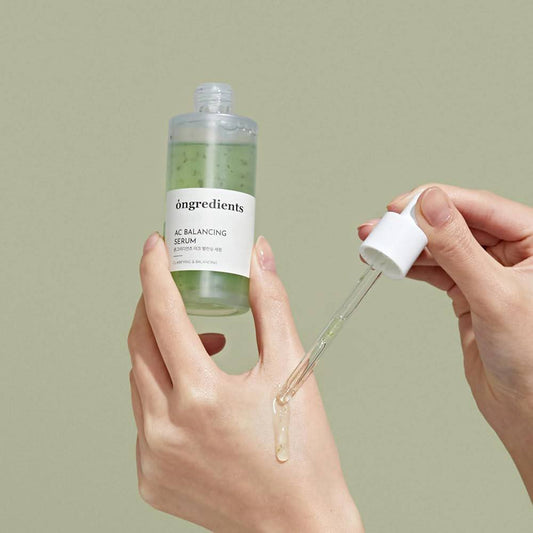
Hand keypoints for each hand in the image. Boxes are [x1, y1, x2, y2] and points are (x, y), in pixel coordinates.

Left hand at [128, 234, 362, 531]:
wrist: (297, 524)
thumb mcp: (291, 368)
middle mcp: (165, 428)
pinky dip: (162, 390)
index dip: (155, 271)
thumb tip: (258, 258)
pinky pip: (143, 415)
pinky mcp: (150, 476)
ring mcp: (152, 456)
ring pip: (139, 377)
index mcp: (202, 397)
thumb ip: (270, 304)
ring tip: (203, 345)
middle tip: (177, 289)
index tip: (155, 246)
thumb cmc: (301, 452)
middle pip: (139, 342)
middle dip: (154, 305)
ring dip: (161, 349)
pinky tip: (195, 392)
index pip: (163, 313)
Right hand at [358, 185, 532, 499]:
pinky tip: (392, 264)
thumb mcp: (494, 296)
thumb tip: (430, 205)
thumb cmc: (531, 359)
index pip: (480, 207)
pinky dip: (411, 266)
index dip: (437, 201)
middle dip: (414, 225)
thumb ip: (459, 249)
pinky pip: (435, 269)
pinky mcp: (468, 291)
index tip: (402, 205)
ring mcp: (487, 271)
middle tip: (382, 228)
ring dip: (407, 246)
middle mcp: (512, 251)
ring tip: (376, 246)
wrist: (525, 409)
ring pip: (441, 246)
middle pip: (455, 223)